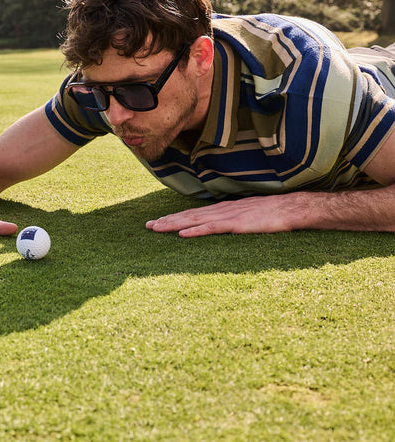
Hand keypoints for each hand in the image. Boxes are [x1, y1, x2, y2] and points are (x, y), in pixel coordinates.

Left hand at [146, 193, 305, 235]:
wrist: (293, 208)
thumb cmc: (275, 213)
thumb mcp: (250, 215)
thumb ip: (235, 219)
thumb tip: (223, 225)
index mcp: (225, 208)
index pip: (195, 212)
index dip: (175, 217)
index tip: (159, 221)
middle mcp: (223, 210)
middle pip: (189, 215)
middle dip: (167, 220)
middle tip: (148, 226)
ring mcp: (229, 216)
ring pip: (196, 220)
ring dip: (175, 224)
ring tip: (157, 228)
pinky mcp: (238, 224)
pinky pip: (213, 228)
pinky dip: (196, 230)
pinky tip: (183, 233)